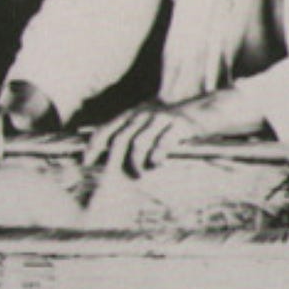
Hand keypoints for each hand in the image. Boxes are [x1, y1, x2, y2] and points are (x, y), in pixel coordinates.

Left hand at [82, 100, 200, 176]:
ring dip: (136, 162)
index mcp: (131, 115)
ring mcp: (160, 119)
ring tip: (139, 174)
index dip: (94, 146)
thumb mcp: (147, 124)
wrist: (203, 111)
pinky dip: (157, 155)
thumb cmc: (170, 123)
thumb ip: (130, 134)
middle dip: (115, 160)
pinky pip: (162, 143)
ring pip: (139, 143)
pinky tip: (157, 163)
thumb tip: (109, 156)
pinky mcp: (178, 125)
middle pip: (120, 139)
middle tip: (115, 177)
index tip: (86, 162)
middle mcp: (143, 114)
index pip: (106, 129)